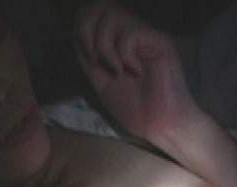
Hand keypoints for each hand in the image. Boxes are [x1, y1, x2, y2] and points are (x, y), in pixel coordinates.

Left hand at [73, 2, 197, 142]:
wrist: (158, 125)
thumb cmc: (134, 107)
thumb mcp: (100, 79)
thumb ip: (89, 56)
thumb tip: (77, 32)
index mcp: (117, 39)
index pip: (93, 12)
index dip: (81, 26)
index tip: (86, 56)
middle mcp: (132, 32)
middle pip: (100, 7)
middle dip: (87, 31)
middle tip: (94, 59)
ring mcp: (146, 35)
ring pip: (113, 16)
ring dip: (105, 46)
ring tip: (115, 69)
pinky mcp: (160, 41)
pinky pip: (129, 34)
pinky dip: (124, 54)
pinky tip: (135, 71)